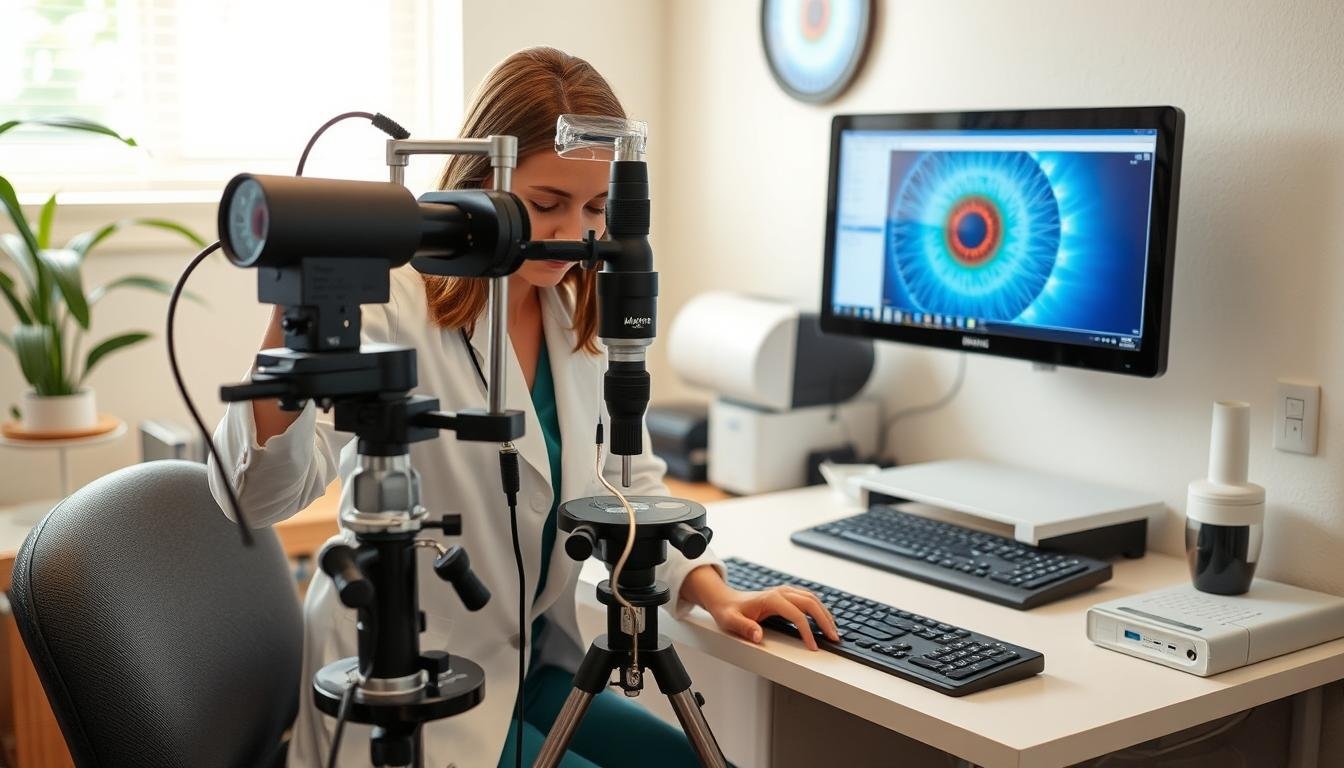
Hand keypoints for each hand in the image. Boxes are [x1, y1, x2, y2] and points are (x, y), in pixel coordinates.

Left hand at [704, 585, 839, 650]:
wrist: (725, 599)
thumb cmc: (728, 611)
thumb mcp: (731, 621)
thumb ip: (744, 628)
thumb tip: (758, 636)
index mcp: (771, 599)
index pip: (796, 614)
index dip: (807, 631)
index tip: (813, 647)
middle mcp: (781, 592)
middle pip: (810, 603)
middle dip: (824, 620)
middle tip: (834, 638)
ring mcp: (784, 591)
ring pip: (812, 599)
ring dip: (825, 614)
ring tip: (833, 631)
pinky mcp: (786, 594)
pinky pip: (808, 599)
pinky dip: (819, 609)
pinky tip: (824, 620)